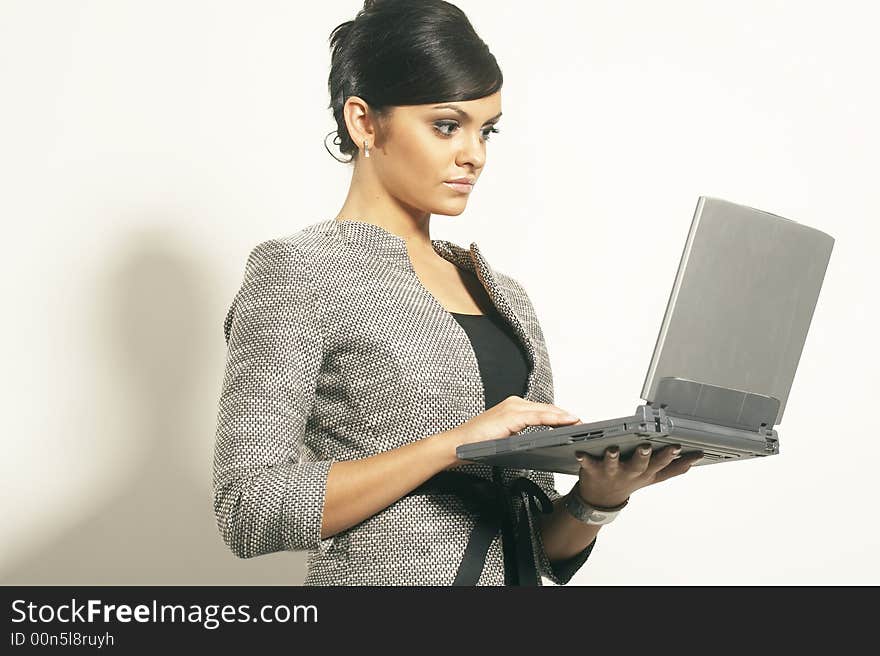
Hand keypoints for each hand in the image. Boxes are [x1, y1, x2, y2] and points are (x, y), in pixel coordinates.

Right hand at [446, 395, 581, 466]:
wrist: (457, 445)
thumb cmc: (477, 444)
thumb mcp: (505, 438)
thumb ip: (520, 435)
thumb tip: (540, 443)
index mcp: (514, 407)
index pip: (544, 411)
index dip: (562, 417)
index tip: (578, 424)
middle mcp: (515, 403)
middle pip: (549, 409)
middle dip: (569, 417)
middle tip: (587, 425)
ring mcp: (514, 407)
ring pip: (547, 411)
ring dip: (567, 417)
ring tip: (583, 424)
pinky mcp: (512, 415)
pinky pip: (540, 416)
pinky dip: (556, 419)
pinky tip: (568, 422)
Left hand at [573, 442, 703, 507]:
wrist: (601, 499)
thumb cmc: (629, 482)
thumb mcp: (654, 477)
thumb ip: (675, 468)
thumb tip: (696, 458)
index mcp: (646, 471)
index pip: (661, 464)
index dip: (669, 456)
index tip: (677, 447)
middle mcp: (630, 472)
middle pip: (639, 464)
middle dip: (643, 456)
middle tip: (646, 446)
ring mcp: (611, 472)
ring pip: (613, 464)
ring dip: (613, 457)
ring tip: (613, 449)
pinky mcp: (593, 469)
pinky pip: (587, 463)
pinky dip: (584, 459)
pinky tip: (580, 452)